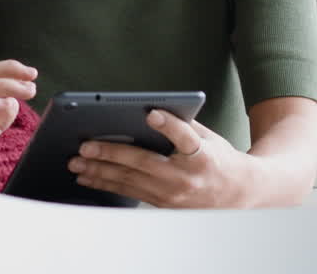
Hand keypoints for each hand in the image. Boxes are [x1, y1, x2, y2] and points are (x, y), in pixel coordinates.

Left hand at [68, 110, 258, 207]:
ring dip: (100, 172)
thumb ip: (183, 125)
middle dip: (111, 154)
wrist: (239, 196)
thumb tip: (149, 110)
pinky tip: (89, 178)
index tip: (151, 113)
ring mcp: (173, 195)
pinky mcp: (163, 205)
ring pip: (130, 181)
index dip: (169, 124)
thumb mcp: (210, 138)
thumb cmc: (220, 160)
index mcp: (203, 155)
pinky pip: (130, 193)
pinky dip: (107, 185)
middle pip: (144, 163)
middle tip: (85, 146)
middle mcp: (186, 177)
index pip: (185, 137)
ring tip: (77, 164)